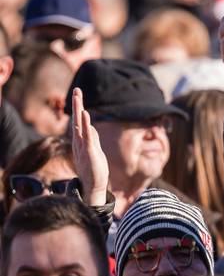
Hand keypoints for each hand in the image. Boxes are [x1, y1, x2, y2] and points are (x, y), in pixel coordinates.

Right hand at [71, 88, 108, 205]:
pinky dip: (86, 125)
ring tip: (78, 97)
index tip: (78, 94)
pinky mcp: (89, 152)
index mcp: (81, 140)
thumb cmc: (94, 169)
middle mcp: (79, 141)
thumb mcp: (94, 150)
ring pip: (80, 125)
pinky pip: (87, 136)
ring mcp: (83, 146)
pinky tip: (86, 115)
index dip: (78, 108)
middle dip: (77, 104)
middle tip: (77, 90)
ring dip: (79, 111)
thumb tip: (90, 127)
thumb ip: (92, 138)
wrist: (93, 185)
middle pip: (77, 119)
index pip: (79, 121)